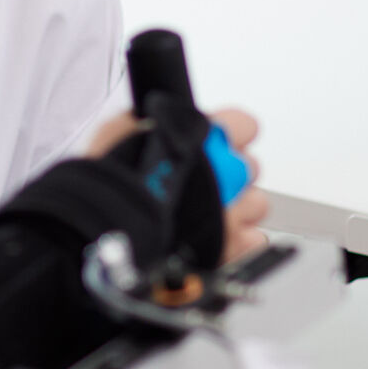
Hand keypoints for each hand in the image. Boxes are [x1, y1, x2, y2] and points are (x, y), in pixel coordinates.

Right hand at [82, 107, 267, 263]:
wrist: (111, 231)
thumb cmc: (112, 181)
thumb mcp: (121, 133)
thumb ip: (152, 126)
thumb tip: (156, 122)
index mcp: (206, 137)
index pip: (244, 125)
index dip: (229, 135)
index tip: (217, 144)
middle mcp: (227, 172)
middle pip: (249, 167)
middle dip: (230, 175)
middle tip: (204, 185)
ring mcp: (233, 211)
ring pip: (256, 204)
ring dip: (237, 208)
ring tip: (208, 216)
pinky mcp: (234, 247)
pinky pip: (254, 239)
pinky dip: (239, 241)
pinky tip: (216, 239)